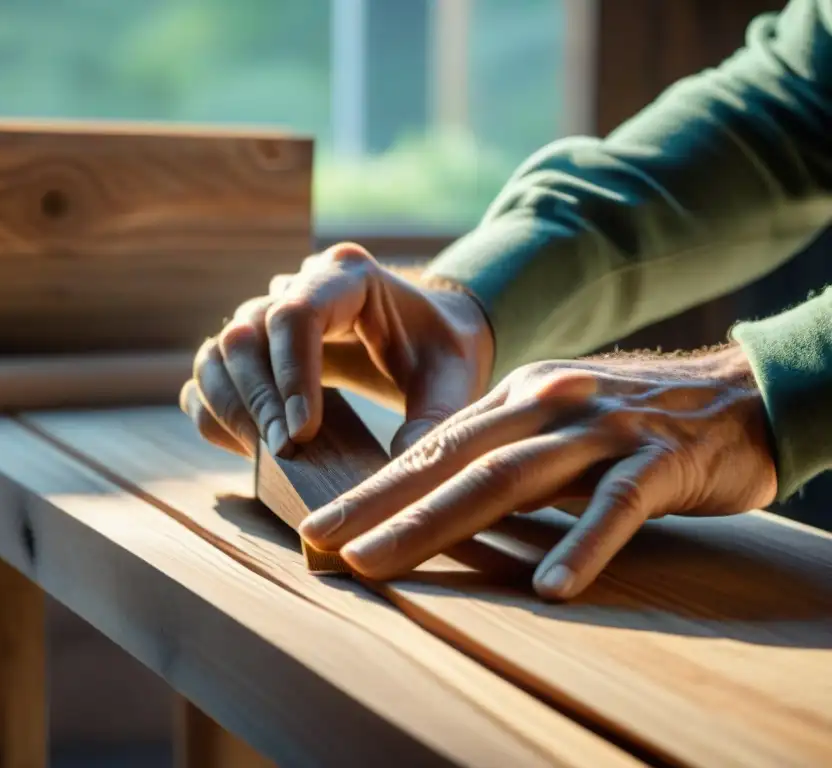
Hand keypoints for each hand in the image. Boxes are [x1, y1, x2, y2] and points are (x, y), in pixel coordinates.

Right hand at [181, 243, 493, 458]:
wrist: (432, 333)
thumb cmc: (443, 349)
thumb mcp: (454, 379)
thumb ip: (434, 422)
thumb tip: (396, 472)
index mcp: (347, 276)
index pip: (296, 315)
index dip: (291, 374)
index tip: (304, 434)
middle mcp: (296, 286)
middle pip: (243, 336)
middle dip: (257, 401)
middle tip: (285, 452)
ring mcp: (267, 315)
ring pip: (216, 355)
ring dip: (230, 410)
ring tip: (266, 455)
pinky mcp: (255, 351)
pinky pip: (211, 379)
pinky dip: (216, 415)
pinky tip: (250, 450)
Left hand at [298, 344, 777, 600]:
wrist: (739, 393)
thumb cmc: (633, 420)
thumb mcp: (555, 421)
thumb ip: (500, 449)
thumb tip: (431, 495)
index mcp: (516, 399)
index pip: (430, 448)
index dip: (372, 489)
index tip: (319, 526)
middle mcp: (546, 406)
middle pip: (450, 461)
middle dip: (379, 506)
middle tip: (322, 545)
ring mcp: (601, 430)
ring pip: (508, 478)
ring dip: (438, 524)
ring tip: (382, 565)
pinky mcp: (659, 460)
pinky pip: (617, 506)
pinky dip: (582, 543)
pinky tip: (551, 587)